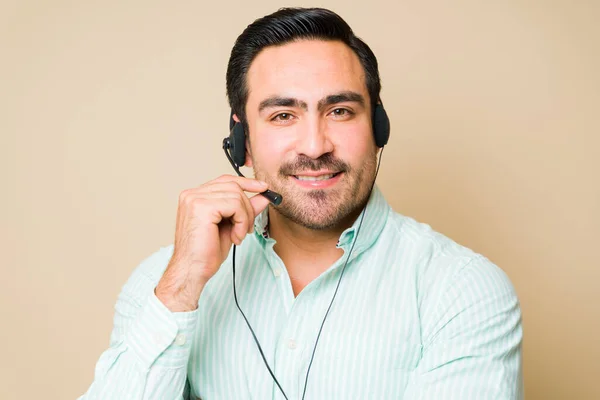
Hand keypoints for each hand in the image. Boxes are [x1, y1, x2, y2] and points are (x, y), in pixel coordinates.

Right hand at [155, 175, 270, 311]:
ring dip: (245, 218)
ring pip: (236, 195)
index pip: (225, 180)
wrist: (192, 271)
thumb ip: (245, 209)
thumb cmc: (206, 253)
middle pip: (233, 186)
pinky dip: (241, 222)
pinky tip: (235, 237)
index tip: (263, 188)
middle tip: (247, 229)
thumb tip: (263, 197)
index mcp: (195, 197)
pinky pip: (235, 205)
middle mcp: (192, 194)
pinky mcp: (201, 207)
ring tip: (239, 235)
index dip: (246, 183)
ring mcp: (195, 198)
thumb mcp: (231, 226)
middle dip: (248, 208)